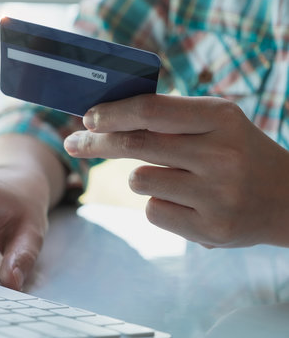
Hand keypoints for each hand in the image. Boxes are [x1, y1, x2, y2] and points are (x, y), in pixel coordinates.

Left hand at [64, 94, 288, 247]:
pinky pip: (152, 211)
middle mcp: (221, 155)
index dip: (112, 113)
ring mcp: (217, 196)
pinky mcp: (210, 230)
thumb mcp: (215, 123)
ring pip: (139, 180)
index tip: (87, 118)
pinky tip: (188, 204)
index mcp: (221, 118)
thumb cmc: (238, 153)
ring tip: (176, 178)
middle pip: (135, 145)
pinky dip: (159, 204)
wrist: (287, 200)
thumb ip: (167, 118)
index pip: (151, 110)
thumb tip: (103, 119)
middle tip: (75, 143)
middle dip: (96, 142)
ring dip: (142, 177)